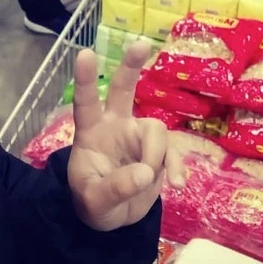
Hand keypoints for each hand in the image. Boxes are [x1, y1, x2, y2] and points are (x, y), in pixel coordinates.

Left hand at [67, 43, 184, 232]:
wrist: (112, 219)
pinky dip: (177, 168)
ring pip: (156, 130)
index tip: (85, 53)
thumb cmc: (93, 202)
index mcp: (91, 132)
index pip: (86, 102)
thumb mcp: (94, 202)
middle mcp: (116, 126)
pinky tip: (177, 184)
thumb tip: (145, 172)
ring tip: (153, 181)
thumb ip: (115, 188)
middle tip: (140, 44)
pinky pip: (173, 152)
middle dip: (131, 65)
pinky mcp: (158, 153)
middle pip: (124, 89)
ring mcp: (138, 137)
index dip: (86, 79)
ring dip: (158, 156)